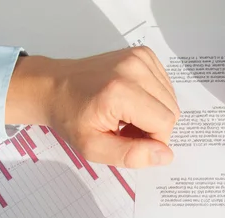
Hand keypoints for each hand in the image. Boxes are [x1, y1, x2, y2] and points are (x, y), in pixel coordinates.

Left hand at [6, 47, 179, 167]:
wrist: (53, 87)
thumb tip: (165, 155)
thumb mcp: (93, 148)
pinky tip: (133, 101)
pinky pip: (165, 86)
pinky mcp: (143, 54)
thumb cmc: (71, 118)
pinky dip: (153, 98)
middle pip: (171, 111)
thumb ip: (131, 156)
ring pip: (171, 99)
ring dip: (154, 113)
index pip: (165, 123)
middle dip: (154, 127)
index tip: (129, 139)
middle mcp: (133, 68)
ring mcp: (139, 58)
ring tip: (127, 115)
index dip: (153, 140)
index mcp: (120, 92)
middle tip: (126, 128)